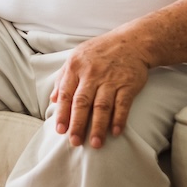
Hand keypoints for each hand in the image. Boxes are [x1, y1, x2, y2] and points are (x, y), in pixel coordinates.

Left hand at [50, 33, 150, 148]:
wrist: (132, 42)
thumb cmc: (101, 51)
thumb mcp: (77, 57)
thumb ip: (64, 78)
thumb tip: (53, 99)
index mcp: (76, 67)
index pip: (67, 94)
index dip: (63, 113)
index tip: (60, 130)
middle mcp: (92, 74)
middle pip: (82, 102)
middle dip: (77, 124)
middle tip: (74, 141)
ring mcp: (111, 79)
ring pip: (102, 106)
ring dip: (98, 127)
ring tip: (95, 144)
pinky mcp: (128, 84)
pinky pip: (123, 104)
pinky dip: (119, 119)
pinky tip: (115, 132)